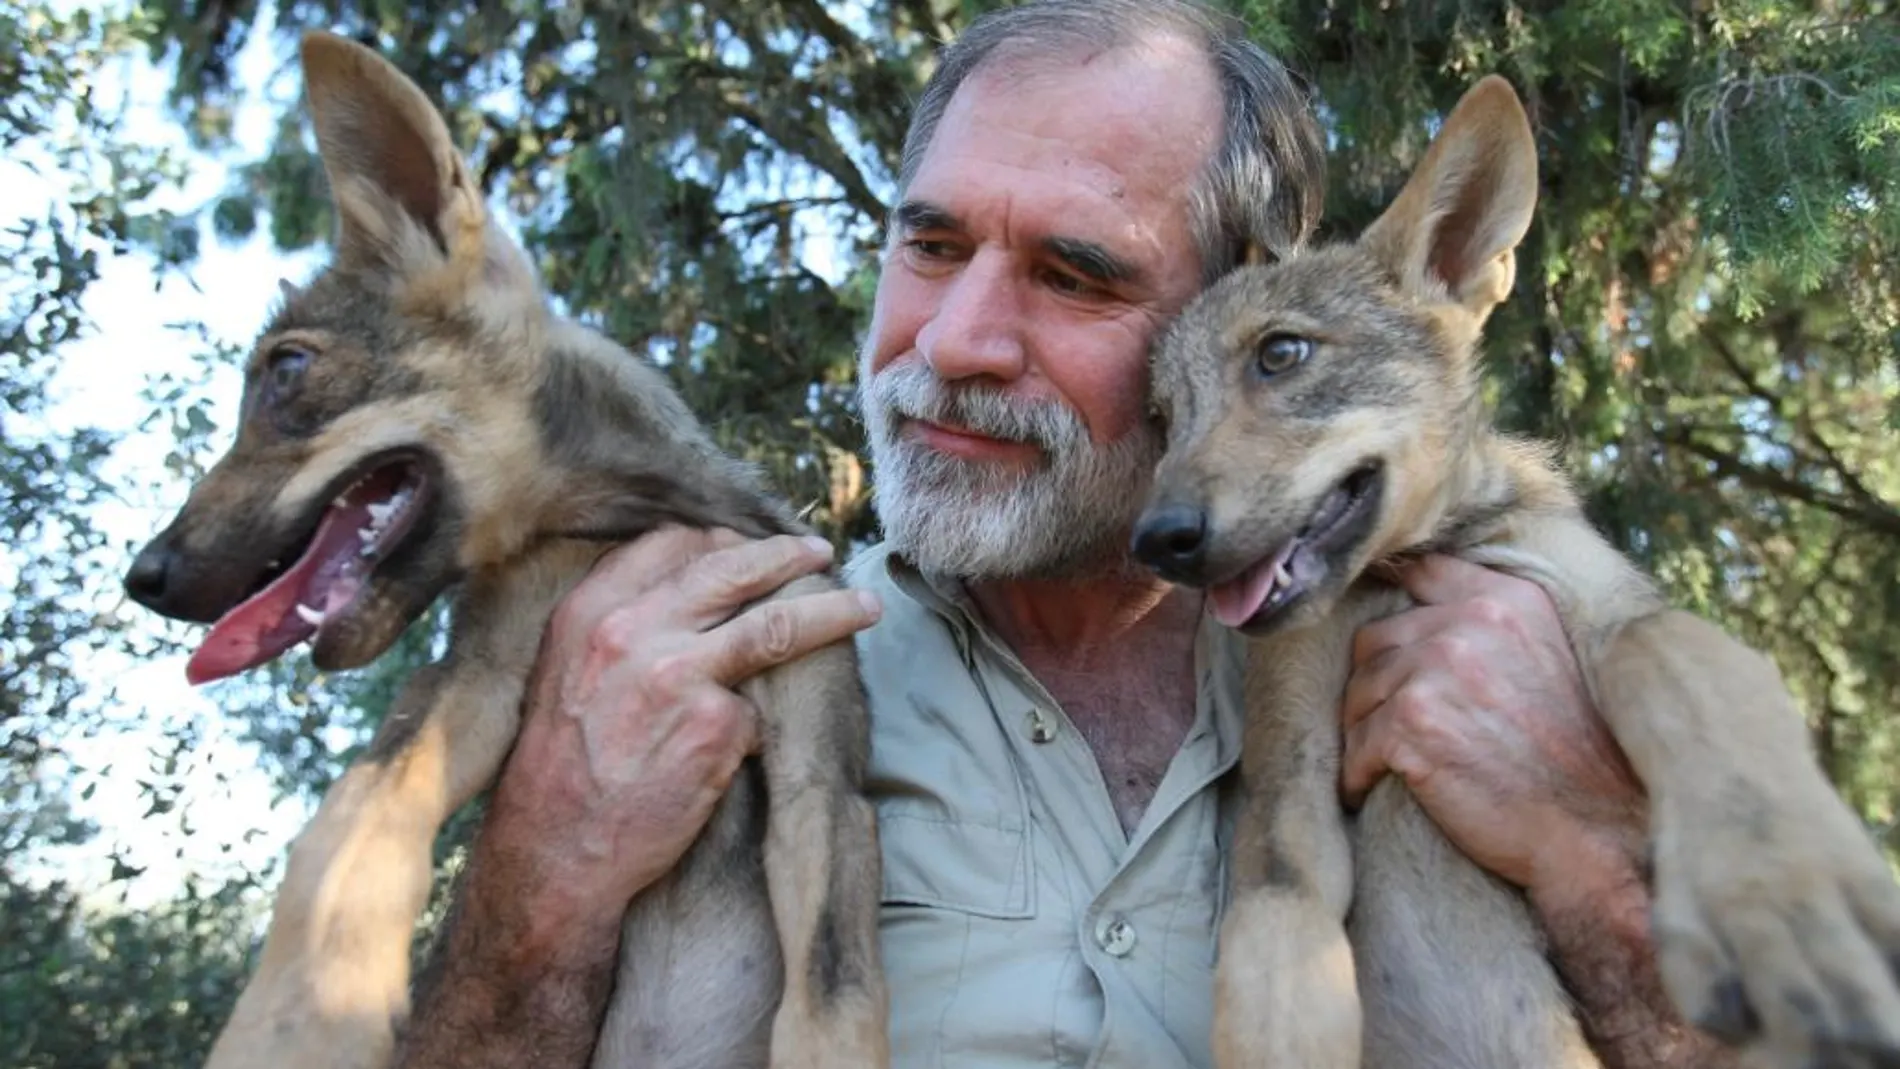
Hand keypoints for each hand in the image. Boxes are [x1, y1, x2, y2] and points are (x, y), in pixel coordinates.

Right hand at [474, 525, 882, 954]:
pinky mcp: (718, 727)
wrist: (557, 847)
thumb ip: (619, 621)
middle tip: (818, 555)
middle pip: (733, 568)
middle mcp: (636, 630)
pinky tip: (741, 747)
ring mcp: (681, 675)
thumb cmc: (560, 764)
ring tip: (864, 607)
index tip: (747, 547)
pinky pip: (759, 710)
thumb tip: (689, 585)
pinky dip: (756, 725)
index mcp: (593, 609)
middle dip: (786, 556)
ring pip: (777, 625)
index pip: (673, 543)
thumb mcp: (564, 668)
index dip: (719, 541)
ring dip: (831, 612)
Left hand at [1339, 554, 1645, 898]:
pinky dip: (1356, 776)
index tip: (1386, 641)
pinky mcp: (1408, 726)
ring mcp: (1434, 673)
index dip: (1393, 603)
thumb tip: (1416, 596)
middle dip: (1376, 684)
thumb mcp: (1548, 655)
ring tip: (1387, 762)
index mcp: (1504, 600)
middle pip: (1374, 640)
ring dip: (1364, 731)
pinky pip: (1355, 747)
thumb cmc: (1573, 754)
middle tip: (1391, 726)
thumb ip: (1490, 619)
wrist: (1596, 830)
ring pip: (1357, 693)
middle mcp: (1467, 624)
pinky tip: (1370, 791)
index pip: (1420, 572)